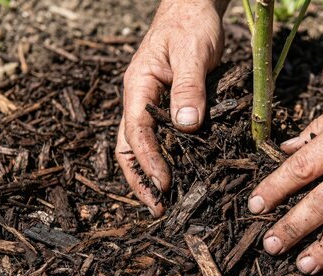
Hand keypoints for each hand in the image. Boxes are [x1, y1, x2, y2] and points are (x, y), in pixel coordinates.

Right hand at [116, 0, 225, 216]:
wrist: (193, 9)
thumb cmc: (191, 26)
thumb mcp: (192, 54)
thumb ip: (189, 88)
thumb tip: (187, 127)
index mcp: (138, 87)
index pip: (136, 131)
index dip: (149, 160)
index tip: (163, 184)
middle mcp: (139, 99)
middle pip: (129, 146)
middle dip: (139, 179)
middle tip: (157, 208)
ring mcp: (152, 104)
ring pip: (141, 145)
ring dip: (149, 174)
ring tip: (164, 201)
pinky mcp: (167, 107)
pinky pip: (161, 137)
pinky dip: (165, 158)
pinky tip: (179, 174)